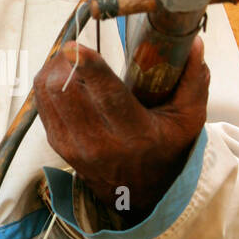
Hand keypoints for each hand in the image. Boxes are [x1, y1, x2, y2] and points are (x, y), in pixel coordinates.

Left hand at [33, 34, 209, 223]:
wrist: (136, 194)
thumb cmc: (164, 151)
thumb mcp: (187, 121)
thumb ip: (193, 81)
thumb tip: (195, 44)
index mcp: (133, 134)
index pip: (107, 97)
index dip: (88, 69)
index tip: (74, 47)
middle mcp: (98, 142)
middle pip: (66, 91)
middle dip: (65, 61)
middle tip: (76, 48)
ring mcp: (73, 145)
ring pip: (48, 94)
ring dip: (54, 69)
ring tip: (69, 61)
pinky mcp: (58, 144)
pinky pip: (43, 104)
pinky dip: (48, 84)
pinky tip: (63, 78)